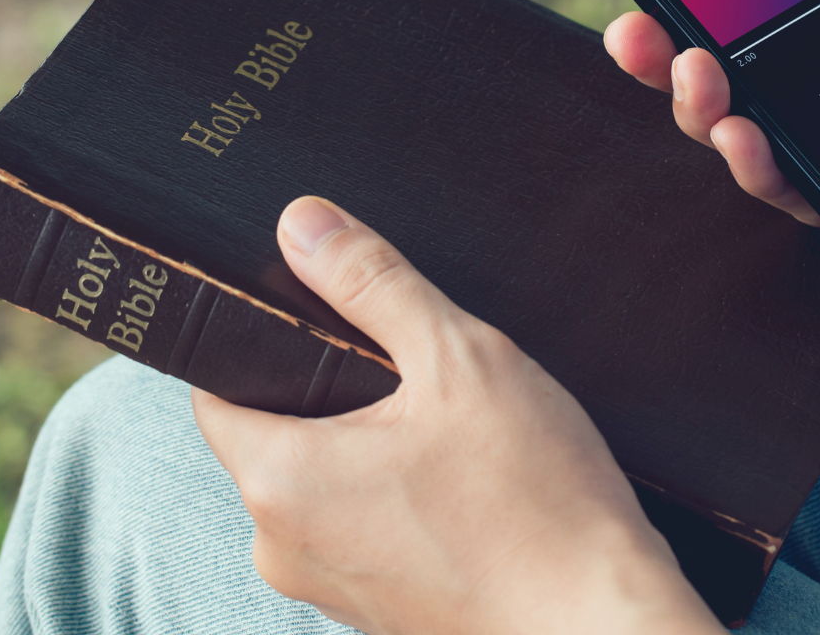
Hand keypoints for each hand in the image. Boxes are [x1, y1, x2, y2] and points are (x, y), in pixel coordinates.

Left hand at [192, 197, 723, 634]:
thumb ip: (372, 282)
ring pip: (323, 484)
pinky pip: (364, 530)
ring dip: (371, 447)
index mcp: (280, 481)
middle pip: (274, 434)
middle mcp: (283, 547)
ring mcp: (330, 589)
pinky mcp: (378, 612)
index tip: (316, 314)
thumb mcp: (458, 358)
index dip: (258, 337)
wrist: (603, 621)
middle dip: (333, 391)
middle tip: (416, 370)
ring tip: (455, 433)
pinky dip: (401, 499)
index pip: (216, 387)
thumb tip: (305, 225)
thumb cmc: (537, 506)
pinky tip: (468, 485)